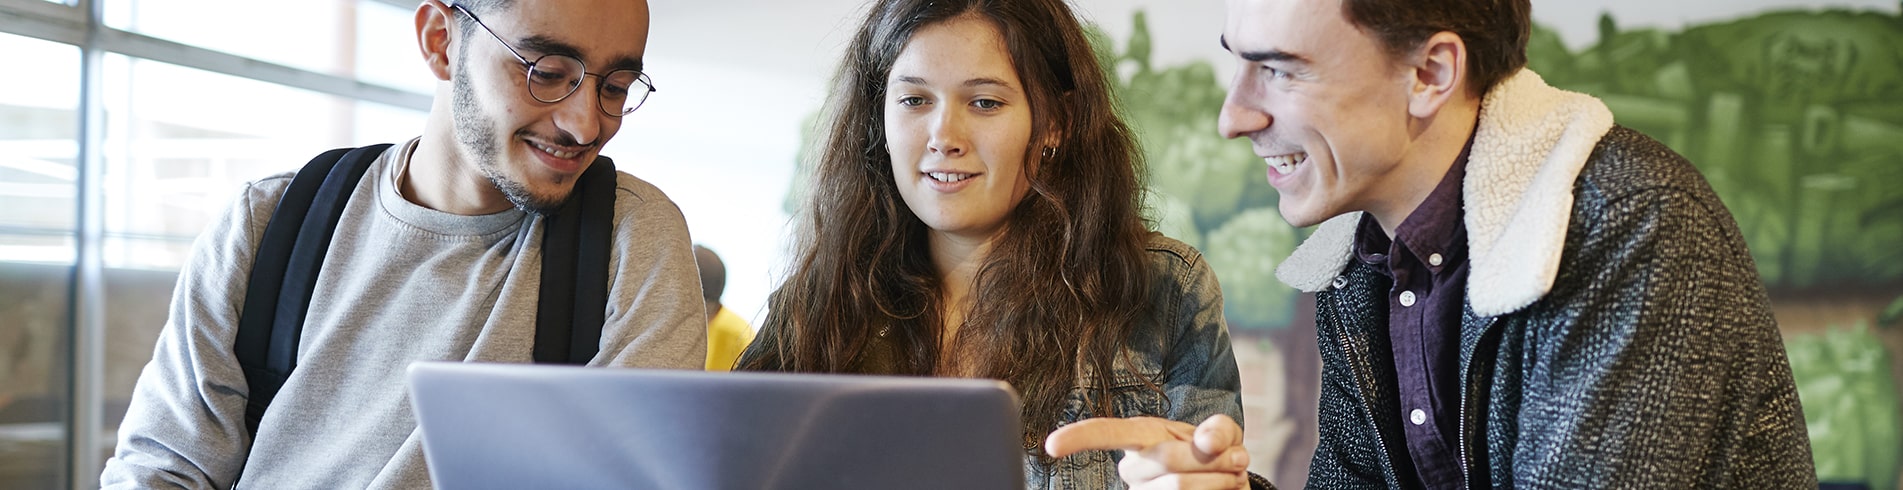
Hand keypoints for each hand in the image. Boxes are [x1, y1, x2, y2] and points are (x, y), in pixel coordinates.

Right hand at [1044, 414, 1250, 489]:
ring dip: (1222, 481)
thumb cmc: (1215, 455)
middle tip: (1239, 457)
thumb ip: (1218, 430)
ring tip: (1234, 475)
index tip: (1052, 445)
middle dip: (1215, 460)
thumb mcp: (1221, 433)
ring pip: (1180, 488)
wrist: (1226, 485)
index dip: (1079, 438)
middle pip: (1168, 462)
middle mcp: (1134, 470)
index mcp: (1140, 439)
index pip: (1106, 433)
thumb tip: (1209, 442)